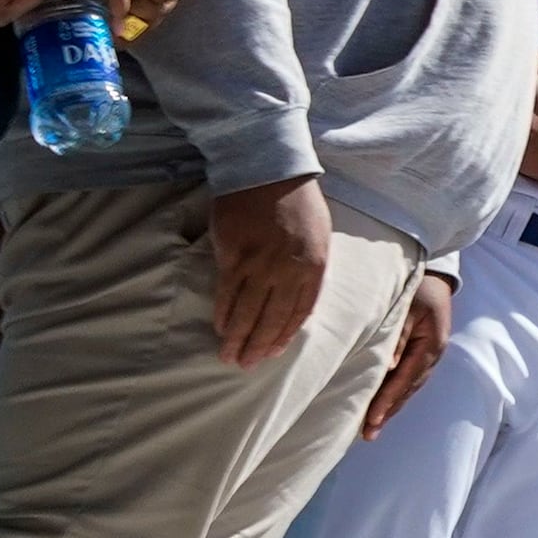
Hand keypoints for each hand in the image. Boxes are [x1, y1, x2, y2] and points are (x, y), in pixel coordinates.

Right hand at [205, 174, 335, 365]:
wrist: (269, 172)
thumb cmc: (297, 202)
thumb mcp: (318, 235)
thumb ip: (309, 267)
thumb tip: (296, 297)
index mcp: (314, 265)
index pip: (300, 311)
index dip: (283, 335)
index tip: (271, 352)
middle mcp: (288, 270)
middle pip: (272, 318)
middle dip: (258, 345)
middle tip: (245, 365)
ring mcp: (260, 265)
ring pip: (246, 310)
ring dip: (236, 337)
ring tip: (228, 356)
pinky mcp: (234, 256)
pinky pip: (227, 292)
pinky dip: (222, 313)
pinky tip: (219, 327)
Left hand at [360, 271, 453, 437]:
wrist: (434, 275)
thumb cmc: (418, 286)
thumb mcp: (408, 306)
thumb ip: (398, 335)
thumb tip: (388, 367)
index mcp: (432, 345)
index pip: (406, 379)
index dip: (387, 401)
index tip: (371, 421)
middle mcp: (433, 355)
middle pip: (408, 389)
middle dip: (388, 412)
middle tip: (368, 434)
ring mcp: (429, 355)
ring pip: (408, 387)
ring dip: (391, 407)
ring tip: (372, 427)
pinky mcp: (421, 353)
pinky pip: (407, 379)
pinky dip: (394, 394)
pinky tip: (381, 404)